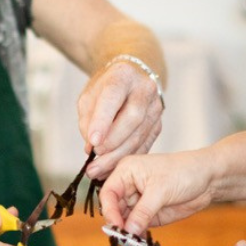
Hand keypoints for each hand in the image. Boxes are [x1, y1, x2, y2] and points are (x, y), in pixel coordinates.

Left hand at [78, 59, 162, 179]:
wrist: (129, 81)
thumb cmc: (104, 89)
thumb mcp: (89, 96)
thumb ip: (87, 120)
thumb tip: (92, 148)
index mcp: (123, 75)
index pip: (113, 97)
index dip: (103, 121)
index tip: (93, 141)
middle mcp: (144, 89)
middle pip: (132, 118)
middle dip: (112, 142)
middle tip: (95, 156)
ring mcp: (155, 107)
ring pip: (139, 136)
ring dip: (118, 156)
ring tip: (98, 170)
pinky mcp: (158, 124)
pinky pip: (144, 146)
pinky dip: (127, 160)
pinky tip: (112, 169)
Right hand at [98, 150, 214, 235]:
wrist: (208, 179)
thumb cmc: (185, 170)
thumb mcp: (161, 190)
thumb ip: (143, 211)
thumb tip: (128, 229)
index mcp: (126, 171)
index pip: (108, 193)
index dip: (109, 211)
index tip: (116, 226)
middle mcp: (129, 186)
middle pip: (114, 209)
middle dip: (118, 224)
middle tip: (124, 238)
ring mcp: (138, 201)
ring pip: (124, 220)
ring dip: (127, 232)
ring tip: (133, 242)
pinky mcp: (148, 213)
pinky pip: (137, 227)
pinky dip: (137, 235)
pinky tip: (141, 241)